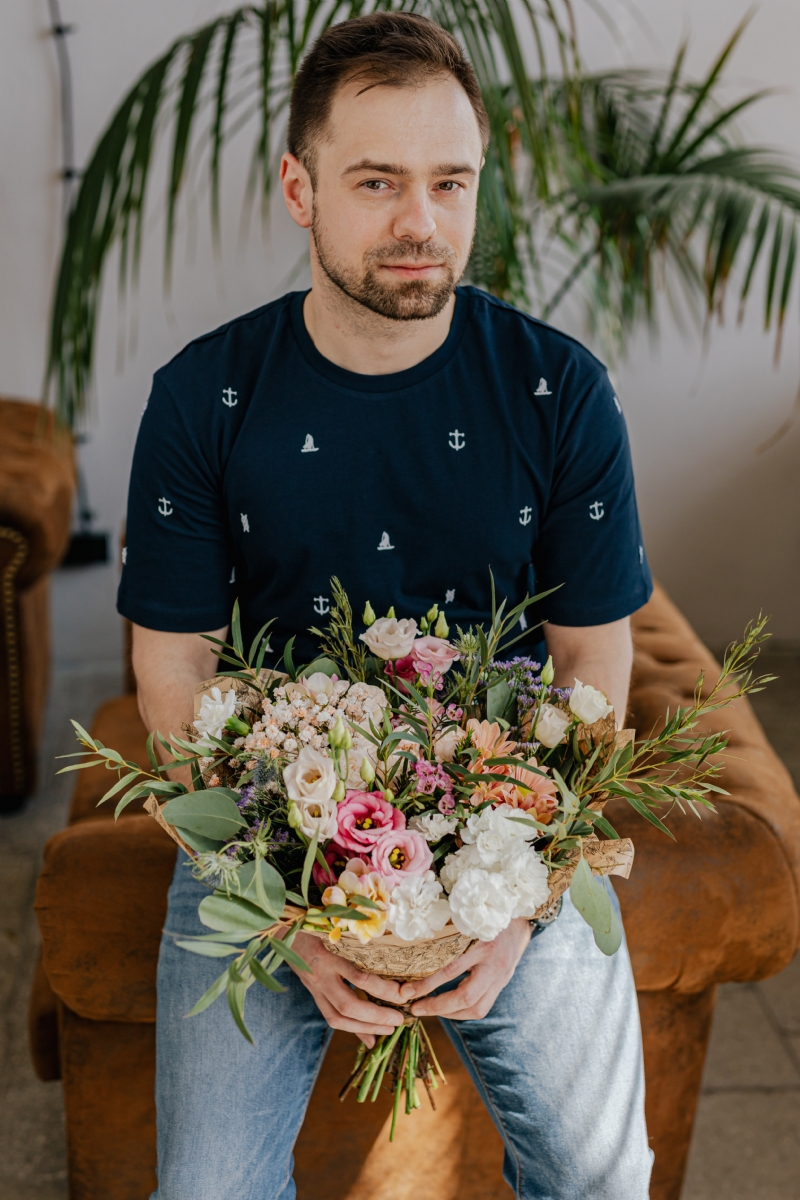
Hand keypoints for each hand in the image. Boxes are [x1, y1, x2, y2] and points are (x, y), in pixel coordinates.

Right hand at [289, 932, 406, 1047]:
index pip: (359, 977)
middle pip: (348, 1004)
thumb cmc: (317, 920)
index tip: (403, 993)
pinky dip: (353, 1028)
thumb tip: (387, 934)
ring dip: (365, 1026)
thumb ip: (358, 935)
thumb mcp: (337, 925)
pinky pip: (331, 1016)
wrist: (283, 927)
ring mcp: (314, 985)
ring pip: (338, 1016)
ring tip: (388, 1029)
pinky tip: (370, 1038)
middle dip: (376, 1016)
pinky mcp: (313, 991)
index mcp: (330, 953)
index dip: (382, 989)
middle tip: (399, 1019)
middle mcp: (321, 973)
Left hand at [400, 918, 532, 1020]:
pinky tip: (448, 1007)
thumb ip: (448, 931)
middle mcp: (494, 964)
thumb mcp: (469, 916)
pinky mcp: (503, 982)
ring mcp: (501, 976)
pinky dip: (463, 1010)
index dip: (427, 984)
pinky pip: (483, 1006)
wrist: (521, 915)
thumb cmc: (487, 912)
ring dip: (450, 1014)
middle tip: (414, 1008)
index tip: (405, 991)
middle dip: (437, 1007)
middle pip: (465, 997)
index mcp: (482, 943)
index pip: (451, 970)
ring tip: (428, 1010)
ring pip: (477, 1008)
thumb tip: (412, 942)